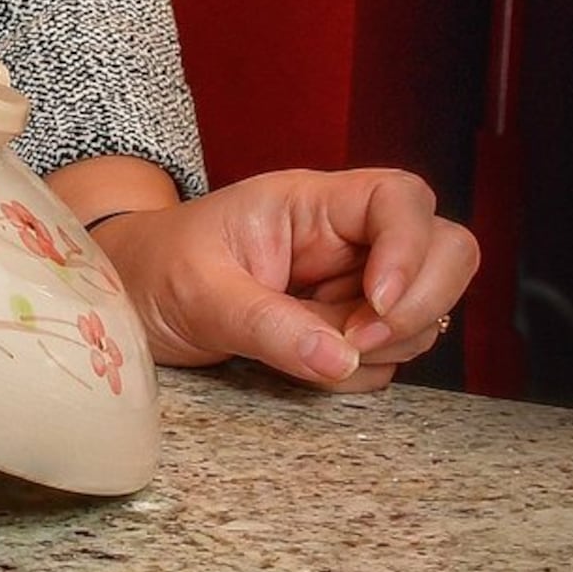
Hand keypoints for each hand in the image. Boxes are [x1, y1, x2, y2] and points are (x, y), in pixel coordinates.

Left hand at [87, 169, 474, 391]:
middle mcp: (344, 239)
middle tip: (358, 341)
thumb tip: (344, 359)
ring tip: (308, 348)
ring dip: (386, 346)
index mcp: (309, 204)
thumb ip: (267, 325)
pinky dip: (361, 372)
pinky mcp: (346, 329)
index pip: (400, 199)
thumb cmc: (155, 271)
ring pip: (425, 313)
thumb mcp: (197, 294)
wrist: (127, 299)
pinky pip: (389, 356)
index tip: (378, 303)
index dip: (410, 250)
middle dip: (419, 305)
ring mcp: (351, 284)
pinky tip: (307, 363)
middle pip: (445, 251)